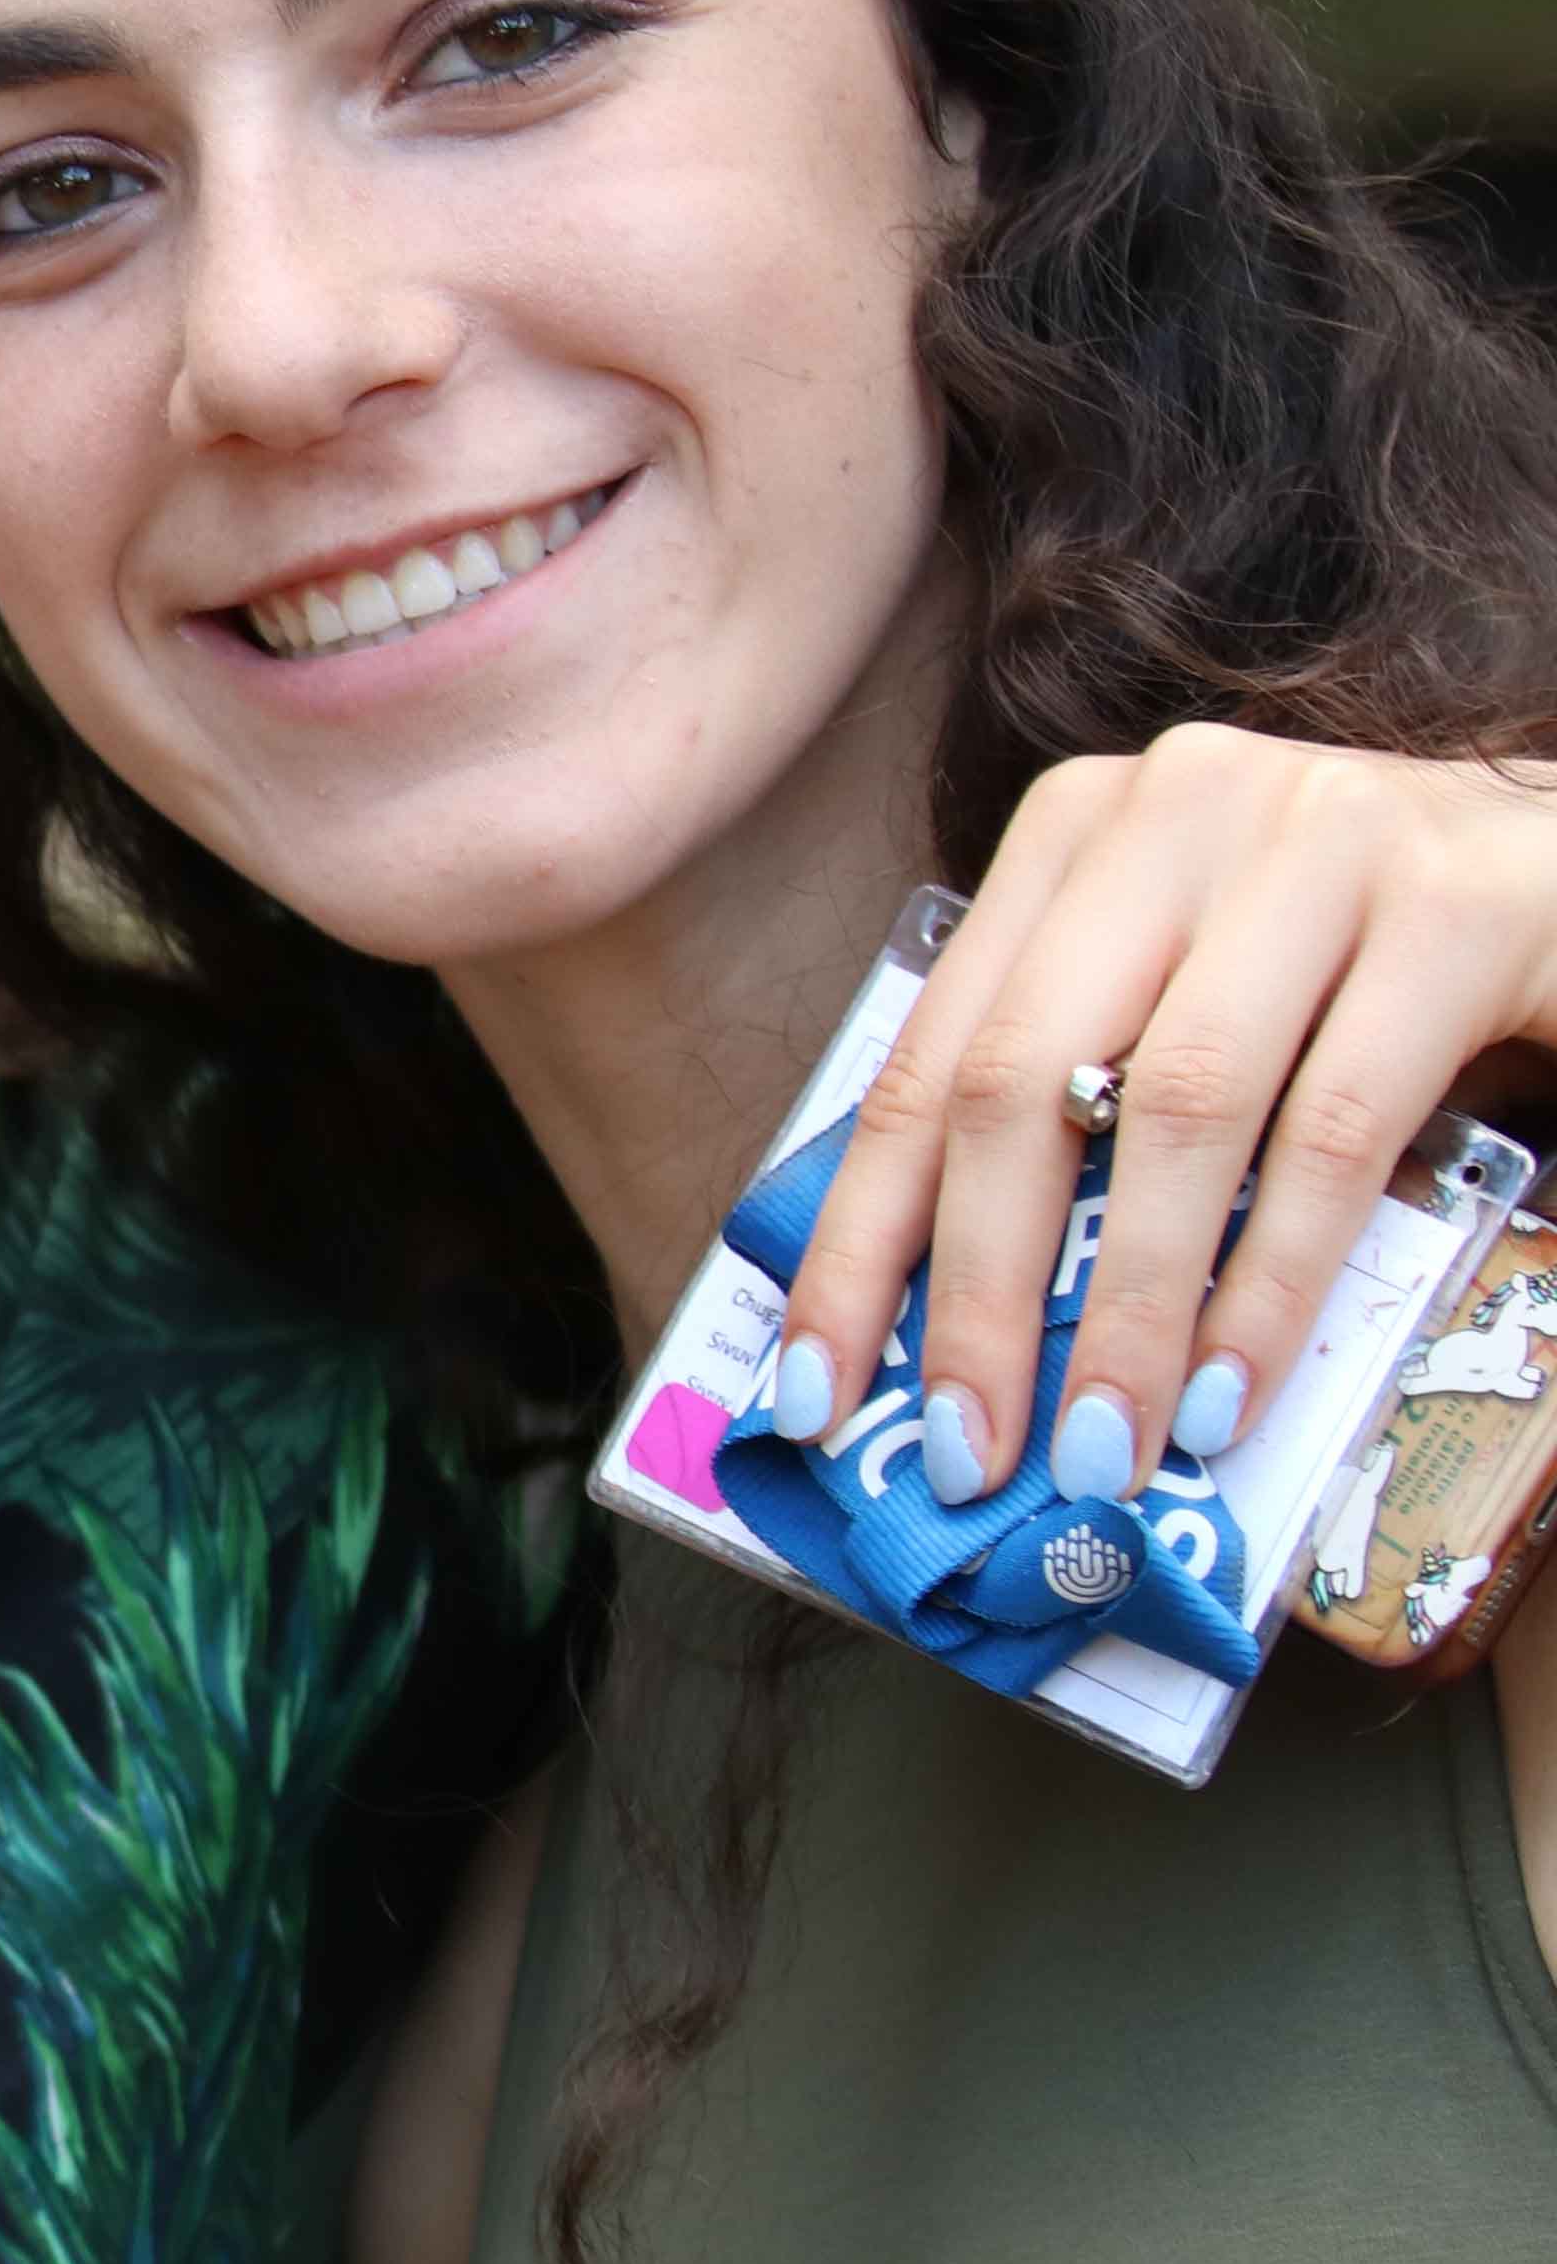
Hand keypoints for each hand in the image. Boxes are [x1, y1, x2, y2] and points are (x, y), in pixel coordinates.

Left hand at [775, 728, 1556, 1510]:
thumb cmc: (1362, 962)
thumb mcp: (1195, 991)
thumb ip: (1082, 1098)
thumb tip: (962, 1326)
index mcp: (1076, 833)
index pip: (926, 1058)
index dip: (860, 1235)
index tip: (810, 1387)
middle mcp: (1174, 810)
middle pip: (1022, 1081)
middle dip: (977, 1291)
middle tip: (961, 1454)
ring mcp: (1318, 843)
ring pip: (1176, 1112)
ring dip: (1129, 1309)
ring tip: (1103, 1453)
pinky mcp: (1453, 912)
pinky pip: (1335, 1132)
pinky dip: (1272, 1278)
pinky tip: (1233, 1389)